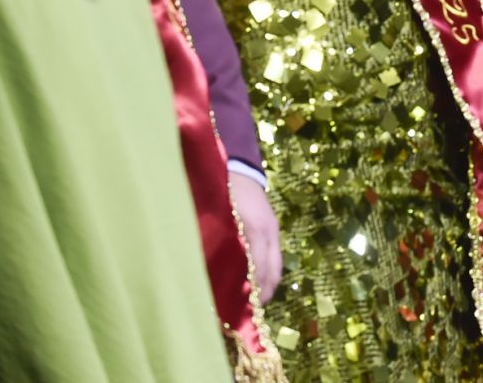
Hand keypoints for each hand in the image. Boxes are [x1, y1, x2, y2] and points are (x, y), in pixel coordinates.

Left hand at [228, 171, 282, 303]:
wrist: (240, 169)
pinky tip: (257, 280)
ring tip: (254, 301)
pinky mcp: (272, 228)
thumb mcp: (217, 219)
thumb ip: (215, 242)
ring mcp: (273, 230)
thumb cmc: (223, 195)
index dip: (252, 290)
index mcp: (255, 231)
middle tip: (249, 312)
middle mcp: (269, 233)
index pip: (258, 269)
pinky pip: (275, 256)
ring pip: (277, 265)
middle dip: (264, 292)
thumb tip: (206, 273)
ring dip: (268, 284)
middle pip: (273, 270)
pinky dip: (269, 272)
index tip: (241, 310)